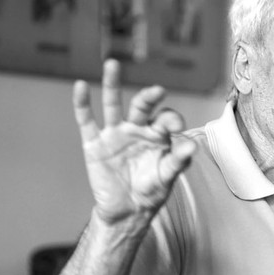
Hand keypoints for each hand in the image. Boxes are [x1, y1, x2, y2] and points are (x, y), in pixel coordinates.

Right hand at [73, 59, 196, 224]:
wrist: (128, 210)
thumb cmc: (152, 190)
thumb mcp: (167, 176)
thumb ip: (178, 161)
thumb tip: (193, 146)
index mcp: (159, 134)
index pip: (166, 119)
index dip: (172, 121)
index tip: (177, 130)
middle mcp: (137, 128)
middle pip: (142, 106)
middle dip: (149, 98)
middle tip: (158, 91)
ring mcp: (115, 133)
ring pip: (113, 104)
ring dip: (112, 84)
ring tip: (112, 64)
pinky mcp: (95, 143)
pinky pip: (87, 120)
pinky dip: (82, 104)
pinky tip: (80, 86)